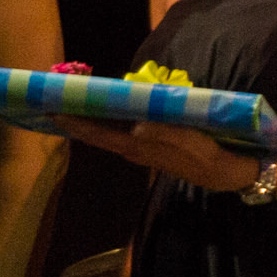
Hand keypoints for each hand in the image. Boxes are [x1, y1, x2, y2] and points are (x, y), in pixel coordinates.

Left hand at [60, 119, 262, 193]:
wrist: (225, 173)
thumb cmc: (207, 154)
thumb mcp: (190, 142)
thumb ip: (164, 133)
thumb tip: (138, 126)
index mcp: (137, 147)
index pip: (98, 135)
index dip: (75, 124)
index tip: (52, 111)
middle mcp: (133, 150)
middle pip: (96, 135)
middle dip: (74, 121)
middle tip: (51, 103)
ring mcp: (140, 150)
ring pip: (106, 135)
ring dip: (88, 122)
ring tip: (69, 105)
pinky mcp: (149, 148)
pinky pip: (119, 134)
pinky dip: (106, 124)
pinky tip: (102, 114)